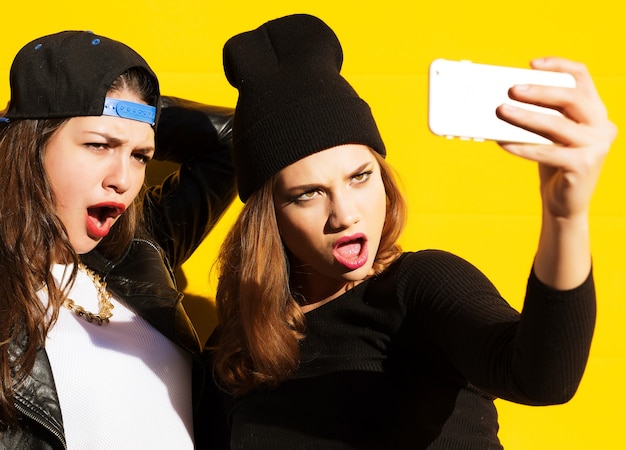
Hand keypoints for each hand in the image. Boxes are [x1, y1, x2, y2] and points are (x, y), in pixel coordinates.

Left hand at [495, 57, 616, 220]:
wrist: (564, 202)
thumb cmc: (553, 164)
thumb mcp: (550, 135)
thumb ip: (541, 115)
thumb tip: (505, 99)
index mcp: (596, 111)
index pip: (582, 77)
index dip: (559, 66)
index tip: (532, 64)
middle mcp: (602, 125)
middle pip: (572, 98)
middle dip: (540, 91)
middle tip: (512, 90)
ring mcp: (596, 146)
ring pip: (557, 125)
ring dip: (526, 117)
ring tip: (501, 111)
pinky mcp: (584, 165)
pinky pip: (547, 152)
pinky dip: (523, 147)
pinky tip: (503, 142)